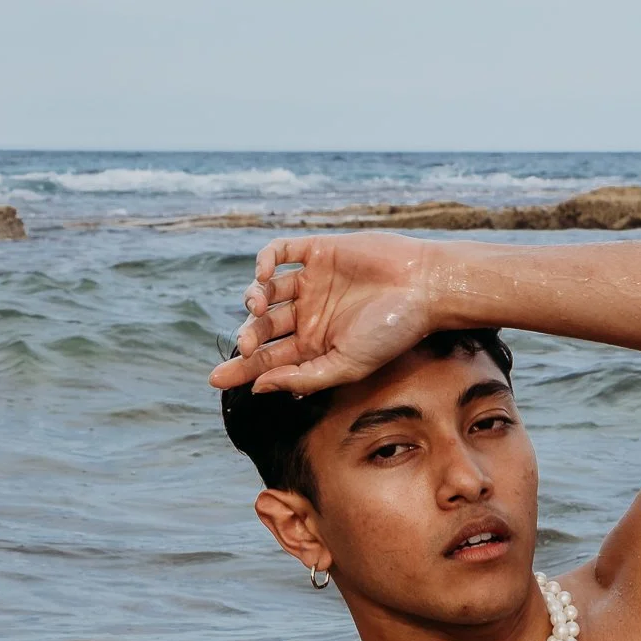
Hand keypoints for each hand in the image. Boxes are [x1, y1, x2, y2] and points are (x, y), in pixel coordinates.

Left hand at [207, 233, 443, 394]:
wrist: (424, 288)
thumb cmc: (393, 332)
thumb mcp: (347, 365)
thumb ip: (304, 378)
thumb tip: (259, 387)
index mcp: (315, 346)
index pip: (269, 360)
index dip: (241, 370)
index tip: (216, 379)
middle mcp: (309, 315)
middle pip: (262, 329)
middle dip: (248, 338)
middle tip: (247, 347)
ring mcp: (311, 283)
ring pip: (265, 291)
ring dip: (252, 301)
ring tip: (257, 309)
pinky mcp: (317, 252)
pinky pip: (279, 253)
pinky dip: (264, 261)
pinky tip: (263, 275)